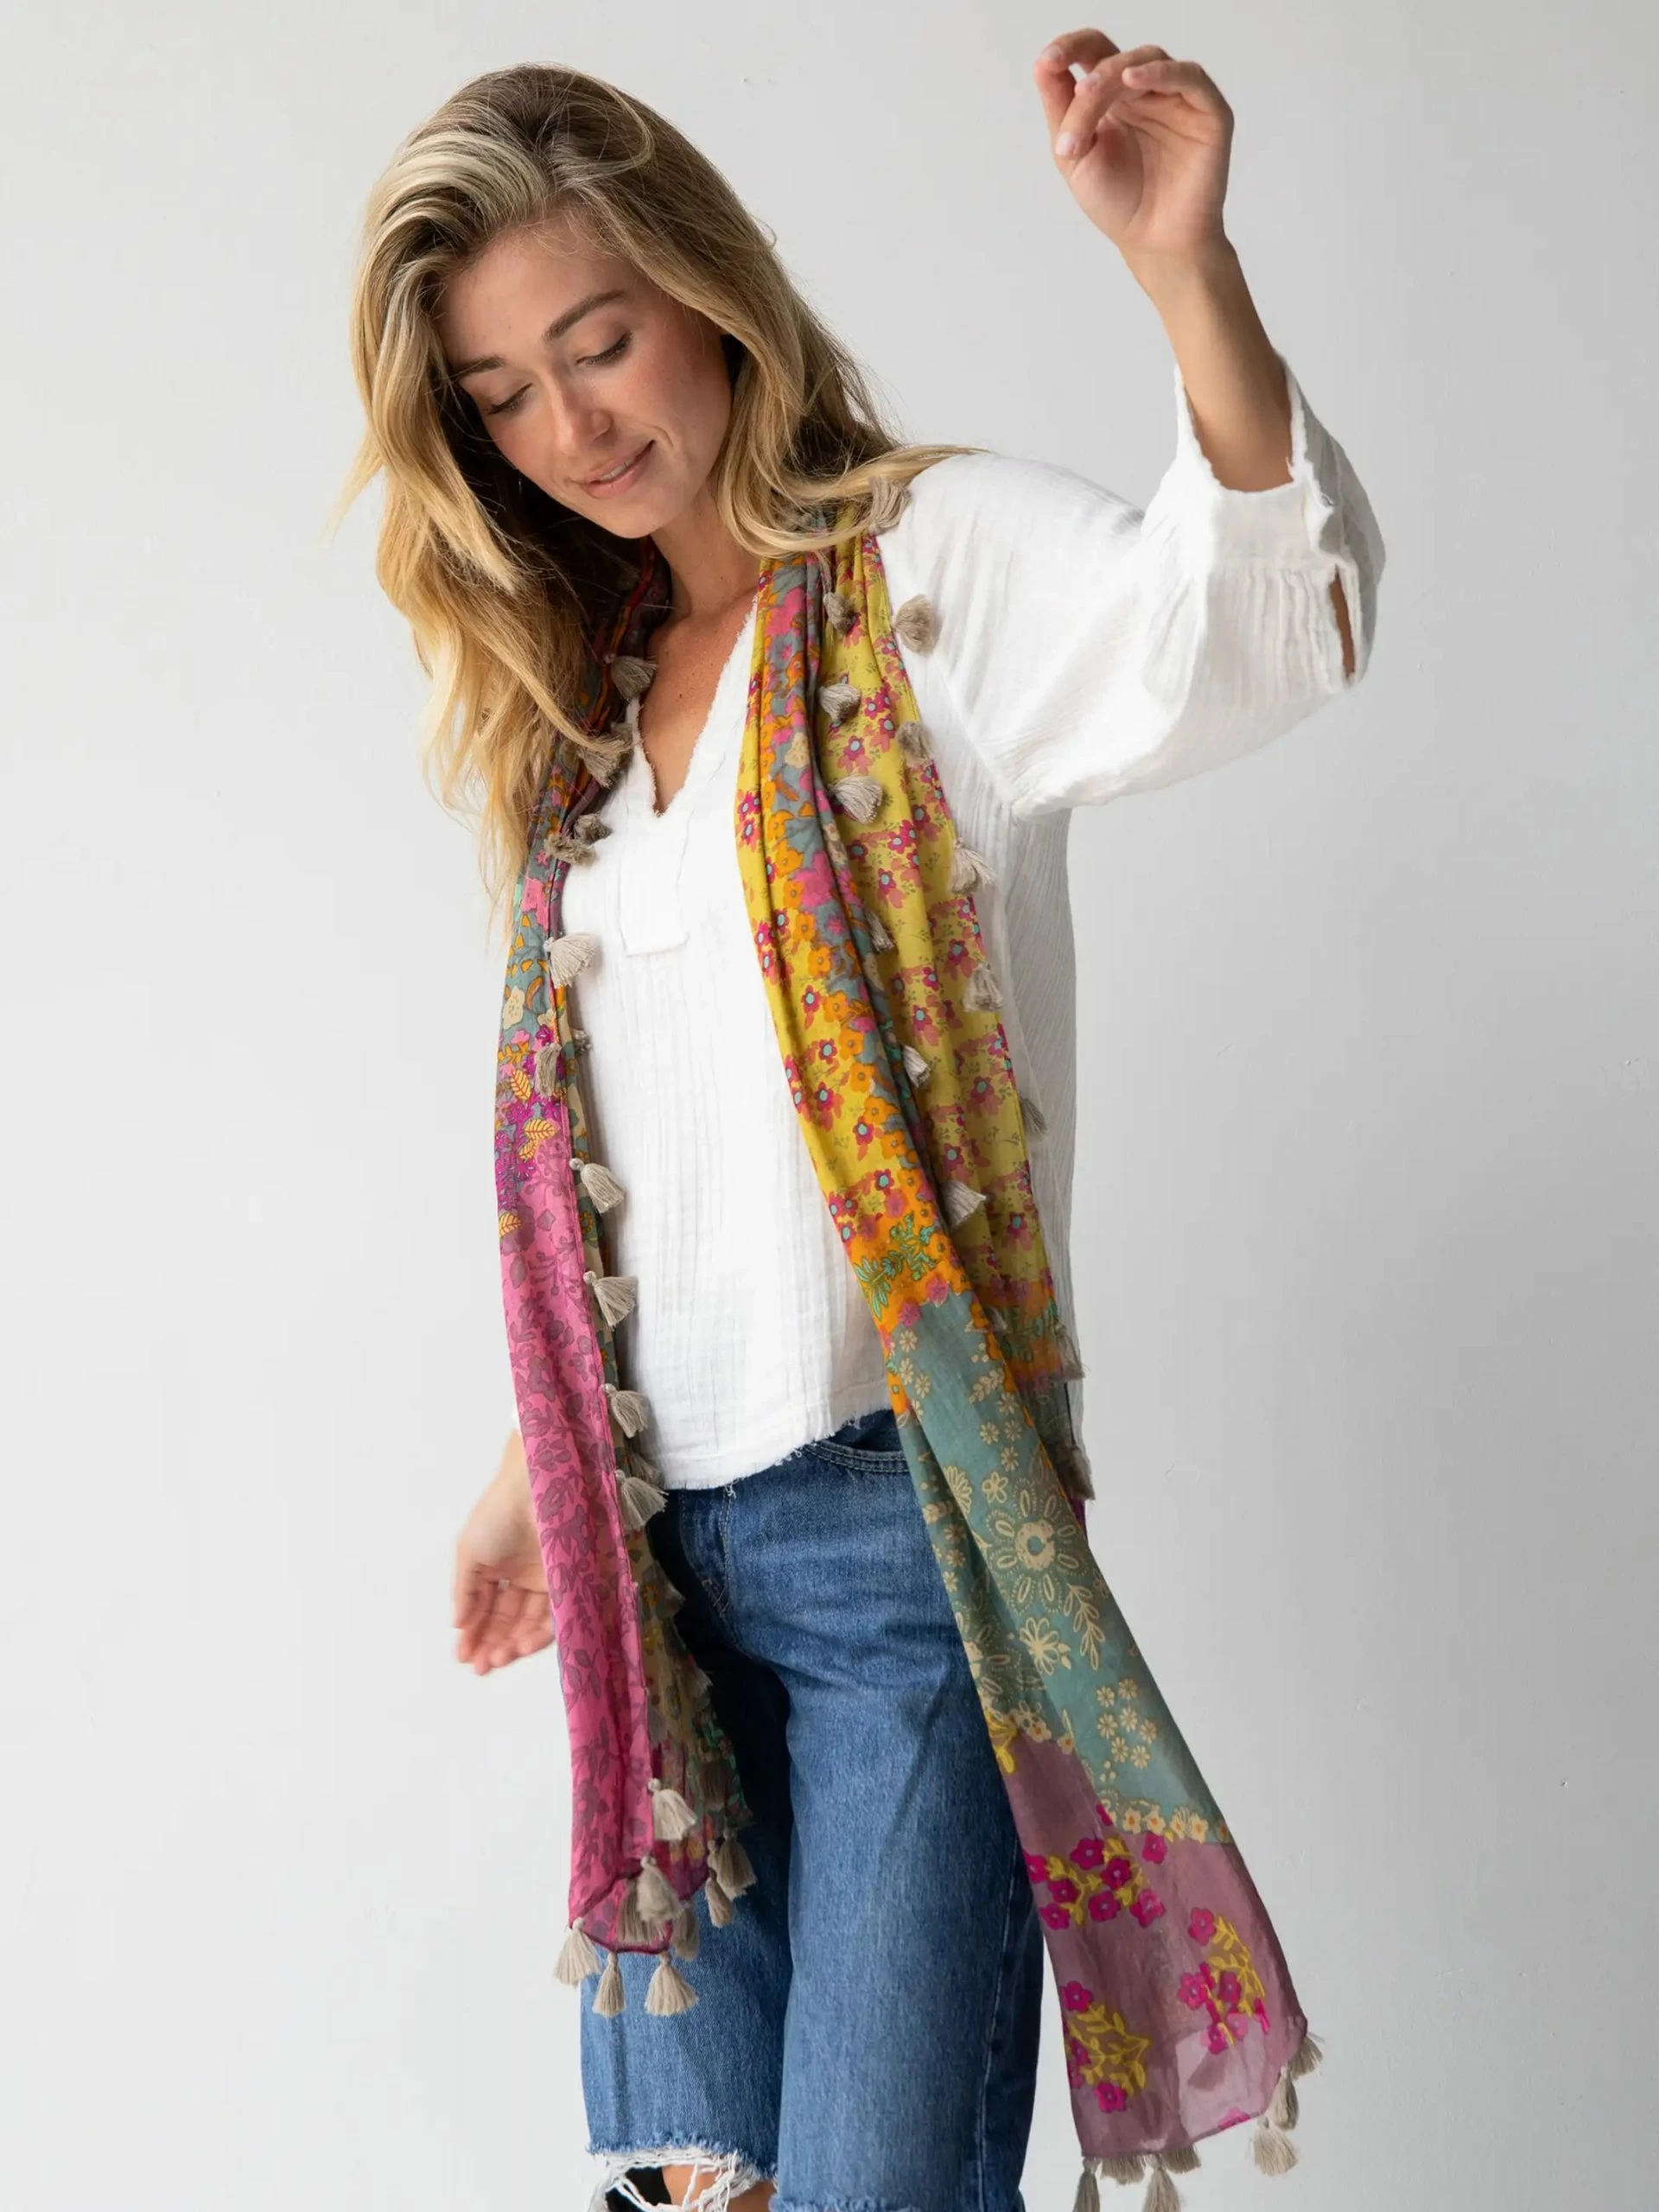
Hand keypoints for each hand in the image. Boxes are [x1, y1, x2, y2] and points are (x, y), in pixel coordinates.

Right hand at [453, 1430, 553, 1674]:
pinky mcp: (567, 1580)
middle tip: (481, 1667)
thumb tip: (456, 1625)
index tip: (463, 1657)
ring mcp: (544, 1578)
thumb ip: (464, 1591)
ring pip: (529, 1620)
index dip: (474, 1633)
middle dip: (493, 1644)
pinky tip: (521, 1645)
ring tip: (499, 1659)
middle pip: (507, 1619)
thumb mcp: (469, 1552)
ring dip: (513, 1643)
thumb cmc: (497, 1515)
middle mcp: (521, 1576)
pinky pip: (553, 1613)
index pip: (484, 1608)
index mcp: (495, 1567)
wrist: (534, 1489)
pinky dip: (538, 1632)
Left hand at [1033, 31, 1233, 282]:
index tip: (1046, 61)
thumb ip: (1060, 111)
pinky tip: (1134, 81)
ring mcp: (1178, 98)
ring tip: (1090, 95)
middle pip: (1115, 59)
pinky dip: (1161, 72)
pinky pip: (1189, 77)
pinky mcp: (1208, 112)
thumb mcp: (1074, 157)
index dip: (1069, 47)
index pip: (1092, 53)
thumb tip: (1042, 65)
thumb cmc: (1118, 204)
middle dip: (1091, 80)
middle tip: (1076, 102)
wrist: (1153, 244)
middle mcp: (1146, 91)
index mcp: (1113, 99)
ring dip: (1114, 74)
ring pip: (1147, 61)